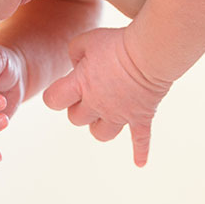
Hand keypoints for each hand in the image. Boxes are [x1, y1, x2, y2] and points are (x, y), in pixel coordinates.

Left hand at [42, 27, 170, 166]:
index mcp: (80, 85)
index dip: (55, 95)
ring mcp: (120, 114)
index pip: (52, 101)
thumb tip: (75, 64)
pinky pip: (141, 140)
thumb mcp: (87, 40)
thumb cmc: (117, 43)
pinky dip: (141, 151)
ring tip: (104, 115)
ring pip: (101, 134)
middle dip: (78, 108)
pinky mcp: (142, 117)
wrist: (152, 52)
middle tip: (88, 93)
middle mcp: (97, 104)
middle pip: (75, 119)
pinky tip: (139, 163)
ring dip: (99, 126)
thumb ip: (74, 52)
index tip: (64, 86)